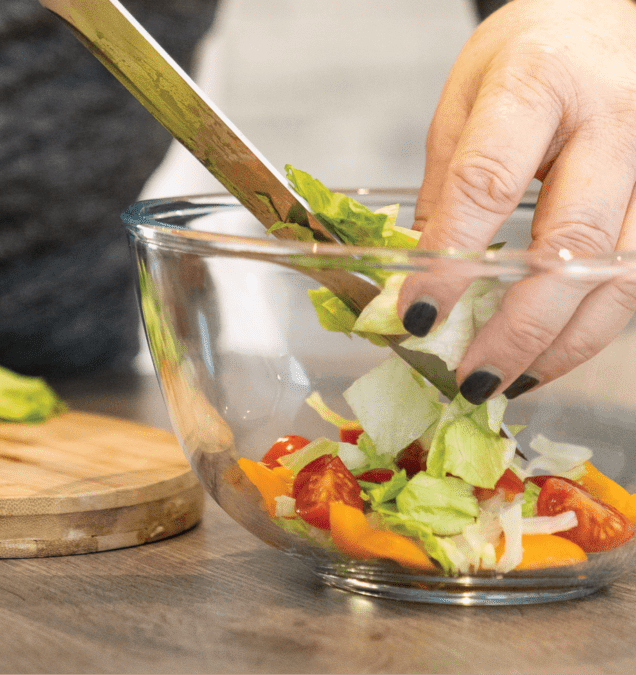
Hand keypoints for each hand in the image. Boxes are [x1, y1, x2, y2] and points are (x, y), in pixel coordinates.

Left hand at [399, 0, 635, 404]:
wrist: (609, 16)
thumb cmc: (534, 51)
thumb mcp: (466, 96)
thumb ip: (446, 183)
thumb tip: (418, 272)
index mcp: (540, 84)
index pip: (489, 183)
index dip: (450, 259)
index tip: (417, 314)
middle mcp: (613, 122)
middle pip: (571, 244)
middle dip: (517, 326)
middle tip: (470, 375)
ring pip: (620, 274)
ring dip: (562, 343)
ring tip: (508, 381)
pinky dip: (592, 326)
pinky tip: (549, 353)